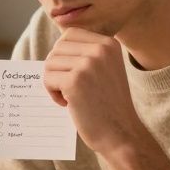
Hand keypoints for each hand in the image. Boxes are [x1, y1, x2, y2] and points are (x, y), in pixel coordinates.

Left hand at [43, 28, 147, 153]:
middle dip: (58, 69)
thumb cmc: (108, 105)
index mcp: (109, 44)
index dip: (64, 55)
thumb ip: (86, 54)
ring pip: (49, 63)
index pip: (69, 34)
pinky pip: (47, 79)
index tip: (76, 76)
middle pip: (57, 48)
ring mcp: (88, 64)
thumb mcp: (105, 70)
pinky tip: (68, 104)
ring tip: (71, 97)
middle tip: (71, 89)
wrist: (121, 134)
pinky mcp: (75, 81)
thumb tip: (55, 45)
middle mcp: (100, 49)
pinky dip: (52, 93)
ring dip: (54, 82)